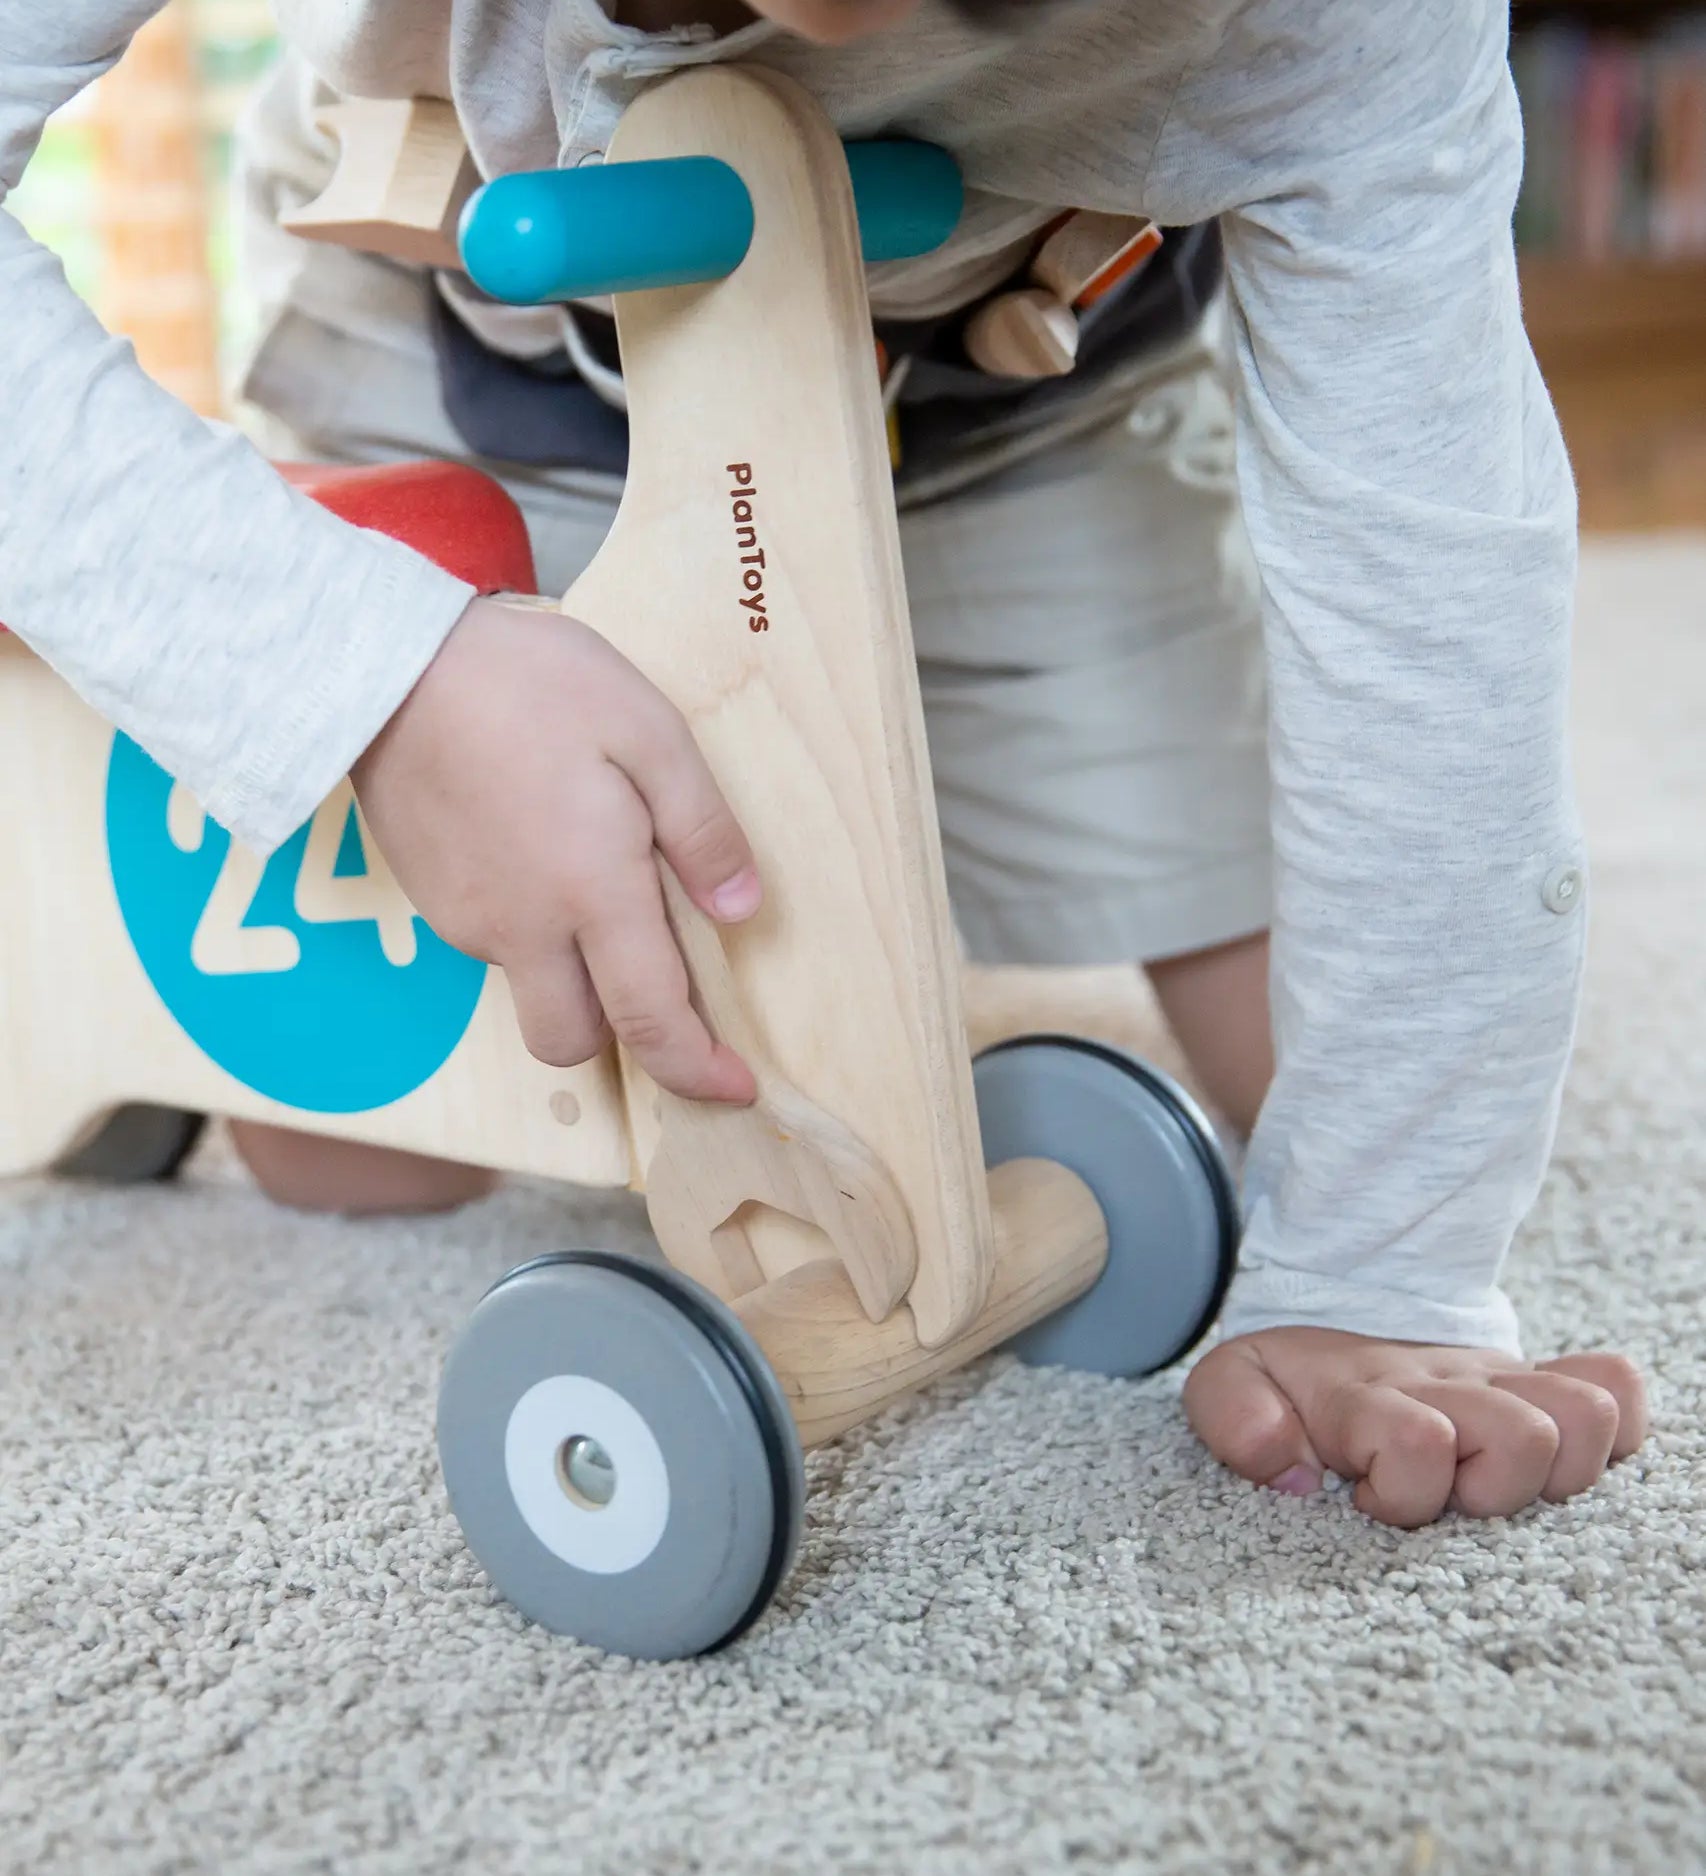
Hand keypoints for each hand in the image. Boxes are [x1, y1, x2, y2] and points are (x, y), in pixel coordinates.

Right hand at [352, 597, 760, 1103]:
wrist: (383, 662)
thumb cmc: (528, 685)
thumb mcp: (648, 732)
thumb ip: (702, 829)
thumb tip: (742, 910)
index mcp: (591, 893)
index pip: (649, 1021)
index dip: (697, 1070)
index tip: (734, 1087)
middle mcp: (524, 930)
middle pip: (573, 1043)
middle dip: (626, 1039)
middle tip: (666, 988)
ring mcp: (467, 921)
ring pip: (532, 995)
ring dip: (577, 981)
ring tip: (604, 896)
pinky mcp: (431, 899)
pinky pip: (496, 948)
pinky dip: (534, 935)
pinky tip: (547, 859)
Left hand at [1183, 1327, 1648, 1526]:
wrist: (1329, 1319)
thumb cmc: (1288, 1382)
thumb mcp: (1228, 1388)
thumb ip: (1236, 1422)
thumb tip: (1296, 1472)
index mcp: (1370, 1394)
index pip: (1418, 1442)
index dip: (1400, 1494)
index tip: (1364, 1499)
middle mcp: (1448, 1385)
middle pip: (1523, 1437)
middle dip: (1488, 1492)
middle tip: (1442, 1495)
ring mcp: (1501, 1383)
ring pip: (1585, 1416)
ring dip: (1552, 1470)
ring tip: (1489, 1479)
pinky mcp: (1539, 1386)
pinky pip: (1617, 1389)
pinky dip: (1609, 1432)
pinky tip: (1552, 1457)